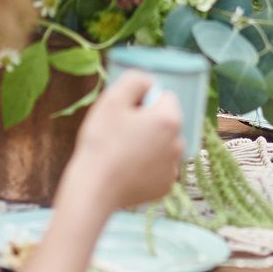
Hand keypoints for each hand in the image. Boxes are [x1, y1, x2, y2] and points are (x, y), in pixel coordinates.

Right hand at [70, 71, 184, 212]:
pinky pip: (158, 168)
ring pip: (162, 145)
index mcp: (170, 120)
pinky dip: (146, 167)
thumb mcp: (112, 100)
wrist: (93, 190)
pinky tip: (126, 170)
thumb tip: (150, 82)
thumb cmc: (101, 142)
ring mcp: (173, 169)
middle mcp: (179, 144)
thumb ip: (135, 80)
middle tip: (121, 134)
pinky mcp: (164, 188)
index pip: (164, 97)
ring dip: (148, 145)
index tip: (125, 115)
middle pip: (165, 122)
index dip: (143, 102)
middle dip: (148, 123)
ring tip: (122, 153)